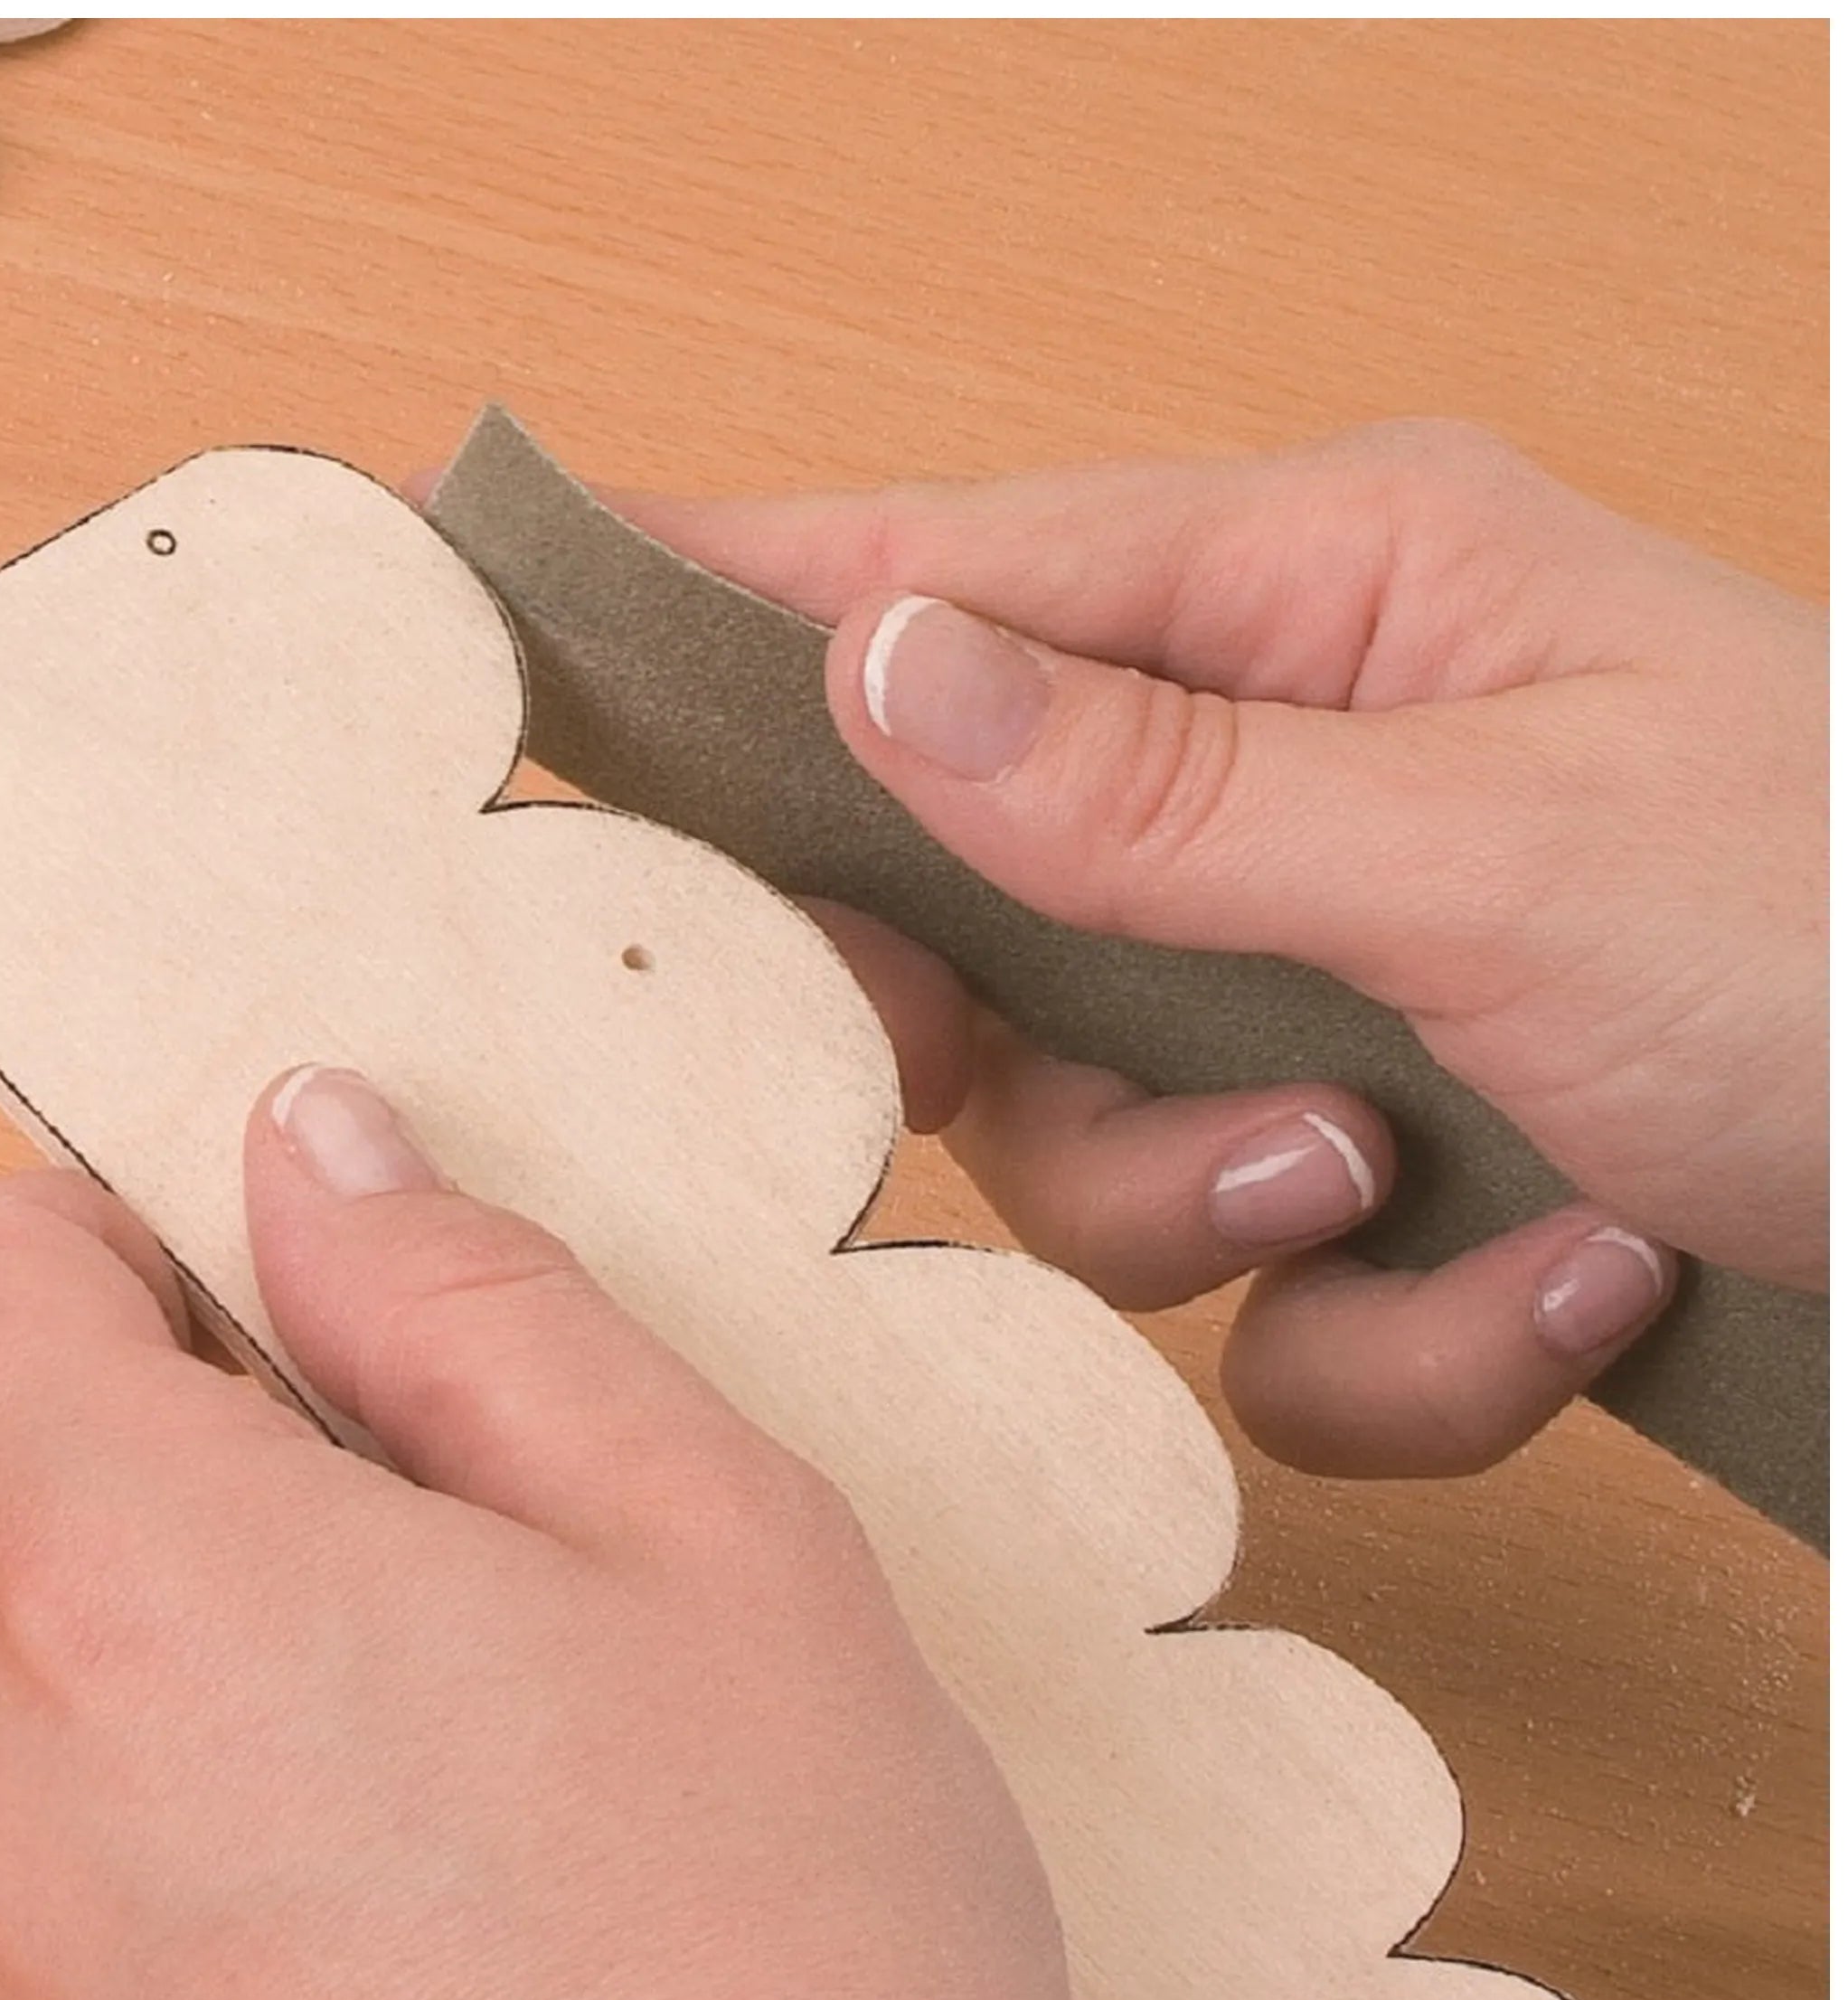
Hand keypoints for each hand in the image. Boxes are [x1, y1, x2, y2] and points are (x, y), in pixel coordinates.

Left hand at [0, 1069, 1101, 1999]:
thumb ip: (471, 1300)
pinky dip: (246, 1785)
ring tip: (511, 1717)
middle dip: (234, 1443)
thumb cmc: (791, 1959)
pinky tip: (467, 1865)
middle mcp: (15, 1777)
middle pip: (38, 1480)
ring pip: (88, 1662)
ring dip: (261, 1624)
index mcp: (142, 1582)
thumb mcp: (702, 1526)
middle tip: (493, 1521)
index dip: (116, 1233)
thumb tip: (322, 1150)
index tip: (280, 1275)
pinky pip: (111, 1835)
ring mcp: (30, 1957)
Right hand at [617, 420, 1825, 1477]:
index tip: (502, 619)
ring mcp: (1313, 998)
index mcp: (1305, 609)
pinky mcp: (1371, 1182)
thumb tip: (880, 673)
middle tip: (1125, 1078)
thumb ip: (1161, 784)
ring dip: (1240, 1224)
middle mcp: (1278, 793)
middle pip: (958, 918)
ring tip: (1433, 1189)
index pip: (930, 580)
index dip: (713, 613)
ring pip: (1085, 1157)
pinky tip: (1571, 1288)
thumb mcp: (1502, 843)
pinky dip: (1393, 1345)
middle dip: (1031, 1056)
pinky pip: (1247, 1313)